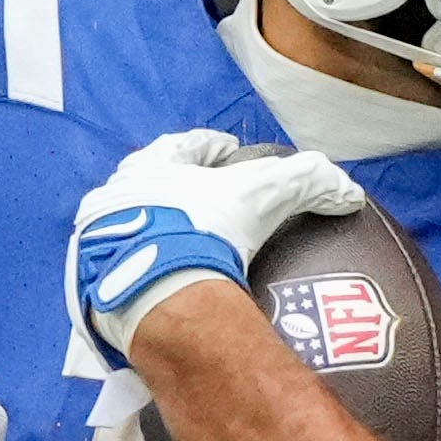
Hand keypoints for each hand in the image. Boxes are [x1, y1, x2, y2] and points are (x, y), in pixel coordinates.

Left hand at [68, 128, 362, 366]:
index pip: (180, 145)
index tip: (225, 150)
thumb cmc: (205, 230)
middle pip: (147, 185)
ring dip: (154, 232)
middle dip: (175, 188)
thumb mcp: (266, 192)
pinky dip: (141, 277)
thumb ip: (311, 182)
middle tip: (204, 199)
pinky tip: (161, 288)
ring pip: (129, 231)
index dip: (208, 146)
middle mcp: (114, 200)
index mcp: (149, 167)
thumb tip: (348, 193)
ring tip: (182, 245)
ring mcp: (97, 246)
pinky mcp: (91, 290)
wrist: (153, 294)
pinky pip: (120, 278)